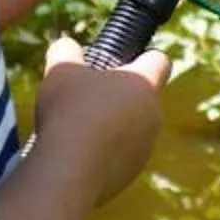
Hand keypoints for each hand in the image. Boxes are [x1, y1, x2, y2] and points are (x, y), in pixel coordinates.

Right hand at [34, 36, 166, 206]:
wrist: (69, 172)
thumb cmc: (69, 111)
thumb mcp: (60, 69)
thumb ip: (66, 51)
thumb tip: (66, 46)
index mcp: (144, 84)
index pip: (160, 61)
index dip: (144, 56)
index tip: (122, 61)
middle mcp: (153, 116)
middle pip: (141, 97)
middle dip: (117, 95)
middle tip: (85, 96)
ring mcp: (145, 148)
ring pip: (131, 128)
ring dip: (110, 125)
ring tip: (76, 127)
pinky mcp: (131, 174)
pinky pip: (119, 155)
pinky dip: (103, 152)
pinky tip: (77, 152)